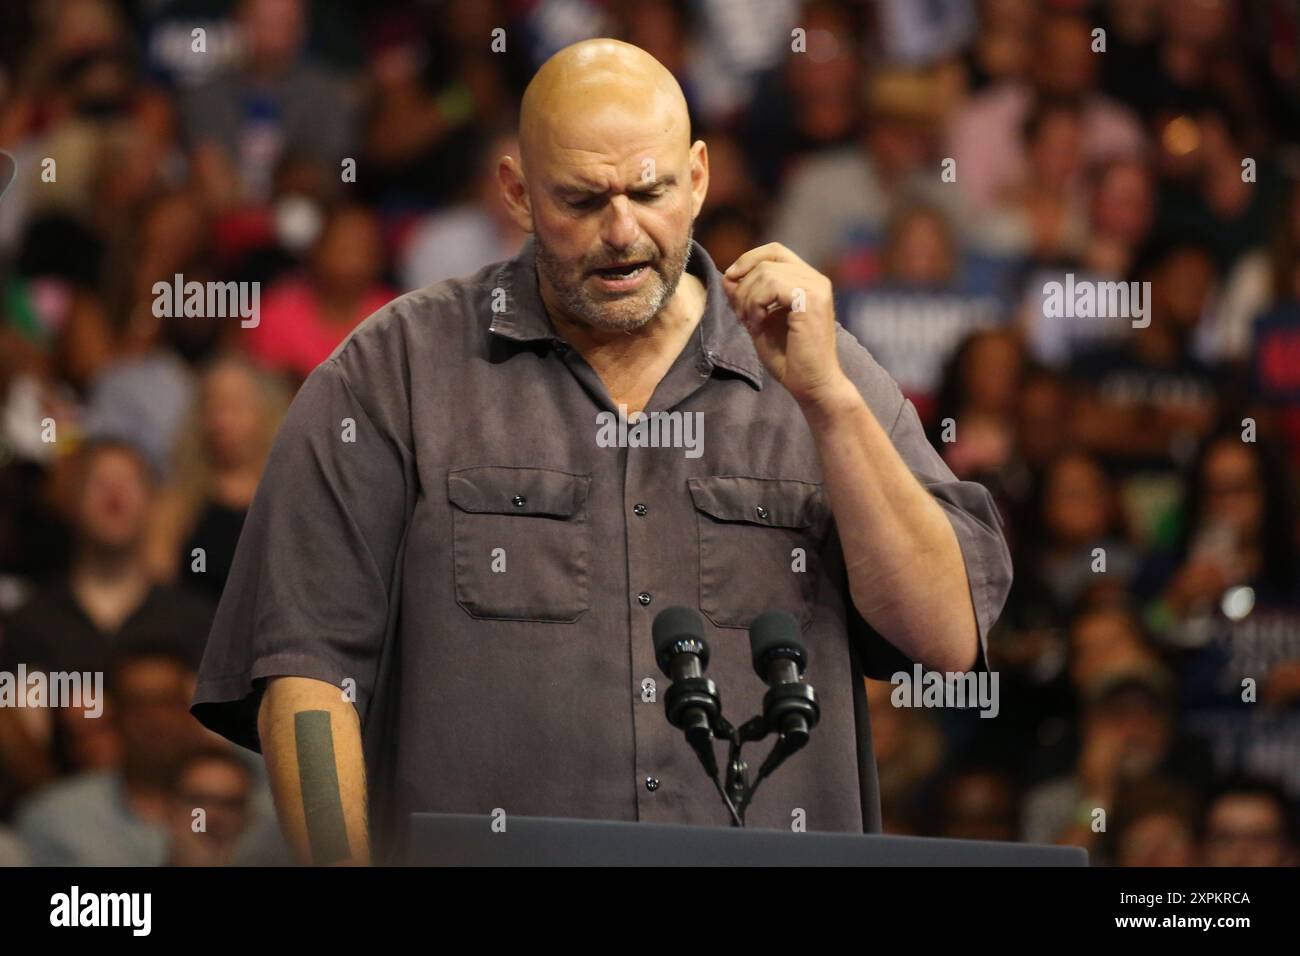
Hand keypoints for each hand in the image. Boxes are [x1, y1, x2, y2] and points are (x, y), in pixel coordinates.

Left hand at [722, 243, 846, 405]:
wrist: (811, 385)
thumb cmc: (789, 359)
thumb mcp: (759, 321)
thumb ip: (746, 298)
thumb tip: (727, 276)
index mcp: (807, 281)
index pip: (774, 251)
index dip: (748, 260)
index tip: (730, 281)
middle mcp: (816, 279)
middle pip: (766, 260)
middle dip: (743, 285)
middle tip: (740, 315)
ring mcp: (816, 287)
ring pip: (765, 272)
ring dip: (747, 297)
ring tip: (750, 322)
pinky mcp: (812, 299)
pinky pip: (771, 285)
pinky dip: (755, 303)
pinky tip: (758, 323)